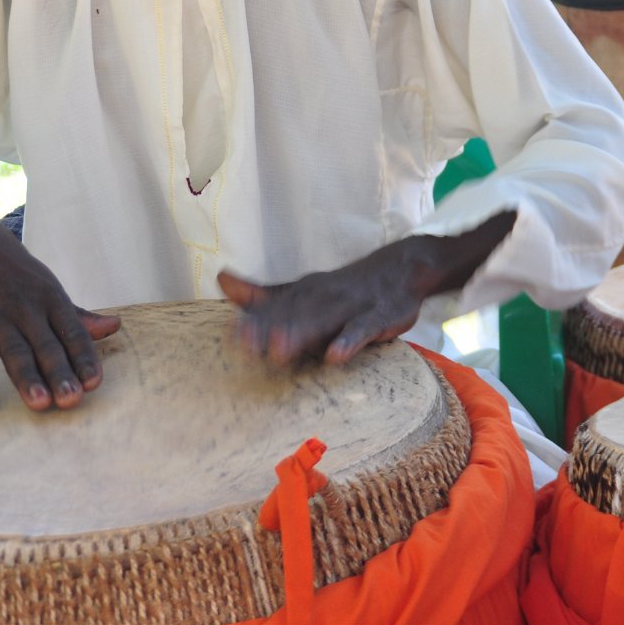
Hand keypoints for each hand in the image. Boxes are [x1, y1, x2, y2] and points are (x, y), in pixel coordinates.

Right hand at [0, 190, 119, 411]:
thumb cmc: (14, 272)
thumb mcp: (47, 287)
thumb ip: (78, 316)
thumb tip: (116, 327)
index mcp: (50, 299)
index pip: (73, 332)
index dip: (84, 357)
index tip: (95, 383)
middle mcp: (25, 308)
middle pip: (46, 345)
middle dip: (60, 372)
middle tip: (72, 400)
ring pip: (14, 351)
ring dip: (27, 378)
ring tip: (40, 404)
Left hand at [218, 209, 517, 365]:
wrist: (401, 269)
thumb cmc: (343, 289)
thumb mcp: (302, 289)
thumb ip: (263, 293)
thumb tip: (222, 279)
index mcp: (303, 292)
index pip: (273, 307)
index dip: (252, 322)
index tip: (229, 338)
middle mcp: (322, 296)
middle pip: (293, 313)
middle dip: (269, 329)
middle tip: (244, 346)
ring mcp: (351, 306)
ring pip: (324, 320)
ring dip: (301, 334)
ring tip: (278, 350)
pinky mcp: (378, 317)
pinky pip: (362, 329)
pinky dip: (349, 341)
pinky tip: (335, 355)